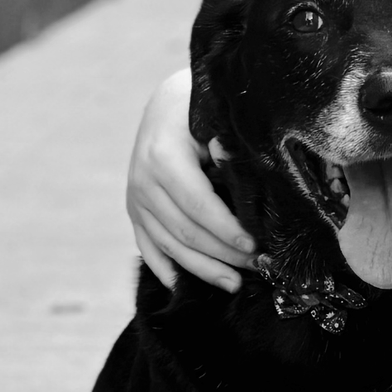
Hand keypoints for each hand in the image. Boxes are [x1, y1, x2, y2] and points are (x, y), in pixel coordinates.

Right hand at [126, 68, 255, 291]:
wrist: (168, 104)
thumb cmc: (199, 110)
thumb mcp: (216, 119)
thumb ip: (230, 151)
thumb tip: (245, 181)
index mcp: (163, 157)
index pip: (199, 206)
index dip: (227, 231)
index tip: (255, 246)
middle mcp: (142, 181)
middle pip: (186, 232)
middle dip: (224, 255)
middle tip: (258, 267)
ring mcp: (134, 199)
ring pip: (169, 247)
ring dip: (203, 269)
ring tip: (235, 283)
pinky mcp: (133, 211)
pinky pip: (148, 248)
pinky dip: (167, 270)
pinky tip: (186, 287)